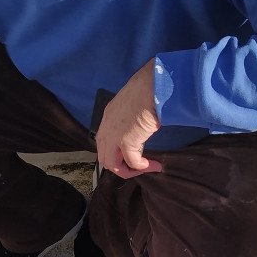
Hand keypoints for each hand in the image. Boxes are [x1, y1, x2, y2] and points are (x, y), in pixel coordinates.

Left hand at [95, 61, 162, 178]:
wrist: (152, 86)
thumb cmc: (148, 89)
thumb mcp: (134, 103)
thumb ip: (132, 116)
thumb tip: (142, 124)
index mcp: (108, 116)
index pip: (103, 142)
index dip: (115, 153)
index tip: (131, 155)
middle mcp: (106, 127)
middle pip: (104, 157)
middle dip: (120, 166)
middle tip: (137, 166)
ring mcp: (114, 135)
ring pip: (112, 164)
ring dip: (129, 170)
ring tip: (145, 168)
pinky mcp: (126, 141)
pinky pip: (132, 162)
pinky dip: (142, 167)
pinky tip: (153, 165)